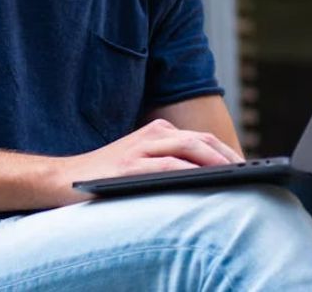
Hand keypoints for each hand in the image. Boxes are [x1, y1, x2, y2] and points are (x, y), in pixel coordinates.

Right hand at [55, 118, 241, 203]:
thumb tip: (209, 177)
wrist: (63, 178)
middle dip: (227, 155)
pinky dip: (188, 170)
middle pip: (200, 140)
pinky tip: (202, 178)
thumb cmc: (107, 175)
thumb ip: (169, 162)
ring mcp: (140, 148)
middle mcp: (152, 134)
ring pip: (188, 147)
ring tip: (233, 174)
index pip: (201, 139)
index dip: (226, 151)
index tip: (246, 166)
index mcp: (158, 131)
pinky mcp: (129, 166)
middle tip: (248, 171)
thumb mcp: (141, 161)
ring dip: (214, 160)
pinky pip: (166, 165)